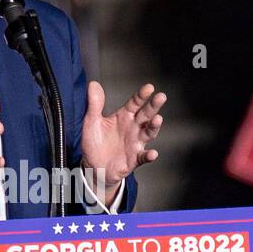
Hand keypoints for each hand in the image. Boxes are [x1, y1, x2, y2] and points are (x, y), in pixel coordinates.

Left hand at [80, 81, 165, 202]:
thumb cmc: (94, 143)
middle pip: (146, 114)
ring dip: (154, 127)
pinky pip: (143, 157)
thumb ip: (94, 104)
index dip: (142, 95)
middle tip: (161, 97)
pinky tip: (152, 154)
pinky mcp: (134, 159)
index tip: (149, 87)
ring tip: (157, 120)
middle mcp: (133, 128)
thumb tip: (93, 84)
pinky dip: (149, 155)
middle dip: (153, 106)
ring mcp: (135, 143)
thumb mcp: (91, 122)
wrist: (93, 167)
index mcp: (124, 116)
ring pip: (149, 133)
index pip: (135, 103)